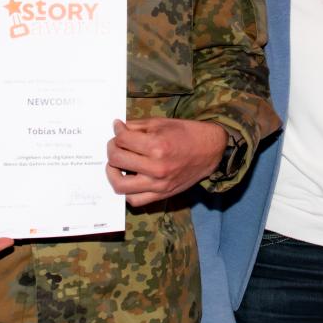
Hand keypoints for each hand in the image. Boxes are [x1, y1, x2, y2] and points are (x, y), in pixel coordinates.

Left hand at [105, 118, 227, 206]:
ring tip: (116, 165)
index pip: (123, 139)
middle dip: (111, 148)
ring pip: (120, 185)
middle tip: (115, 144)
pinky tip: (129, 179)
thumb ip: (137, 126)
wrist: (210, 150)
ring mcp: (158, 184)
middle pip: (117, 160)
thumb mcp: (162, 123)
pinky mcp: (162, 194)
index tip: (118, 128)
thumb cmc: (186, 134)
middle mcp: (157, 167)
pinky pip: (135, 200)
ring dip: (112, 173)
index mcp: (157, 145)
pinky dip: (127, 191)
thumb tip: (118, 129)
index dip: (117, 131)